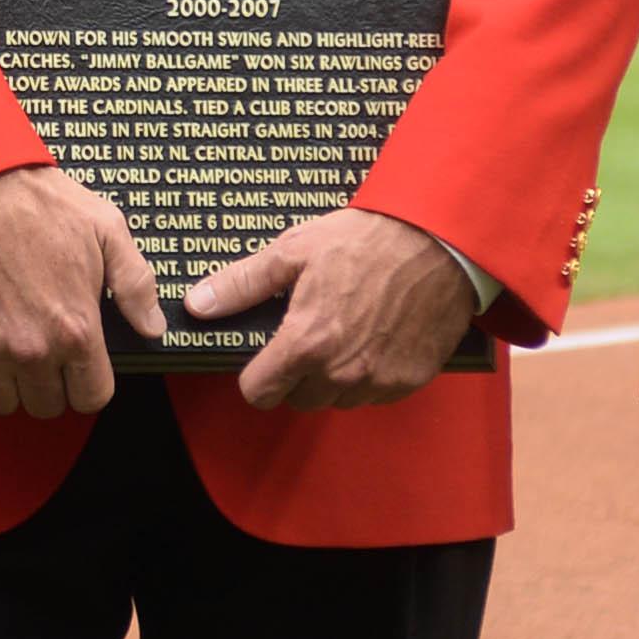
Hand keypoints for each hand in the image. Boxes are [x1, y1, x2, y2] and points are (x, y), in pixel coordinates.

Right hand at [0, 165, 163, 418]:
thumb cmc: (39, 201)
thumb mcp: (106, 228)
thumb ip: (136, 283)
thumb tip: (153, 328)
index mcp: (76, 330)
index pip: (91, 397)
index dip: (88, 382)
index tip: (77, 363)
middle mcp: (32, 350)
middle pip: (45, 405)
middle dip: (48, 383)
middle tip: (40, 348)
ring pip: (0, 403)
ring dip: (5, 382)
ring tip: (6, 348)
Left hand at [186, 208, 475, 410]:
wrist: (441, 241)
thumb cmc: (367, 239)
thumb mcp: (295, 250)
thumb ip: (243, 284)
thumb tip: (197, 305)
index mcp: (307, 343)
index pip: (259, 393)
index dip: (255, 375)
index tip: (263, 356)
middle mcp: (342, 373)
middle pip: (298, 399)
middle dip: (294, 375)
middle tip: (308, 333)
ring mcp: (379, 381)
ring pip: (337, 400)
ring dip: (332, 378)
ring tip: (344, 330)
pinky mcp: (411, 381)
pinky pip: (375, 394)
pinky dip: (369, 375)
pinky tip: (374, 337)